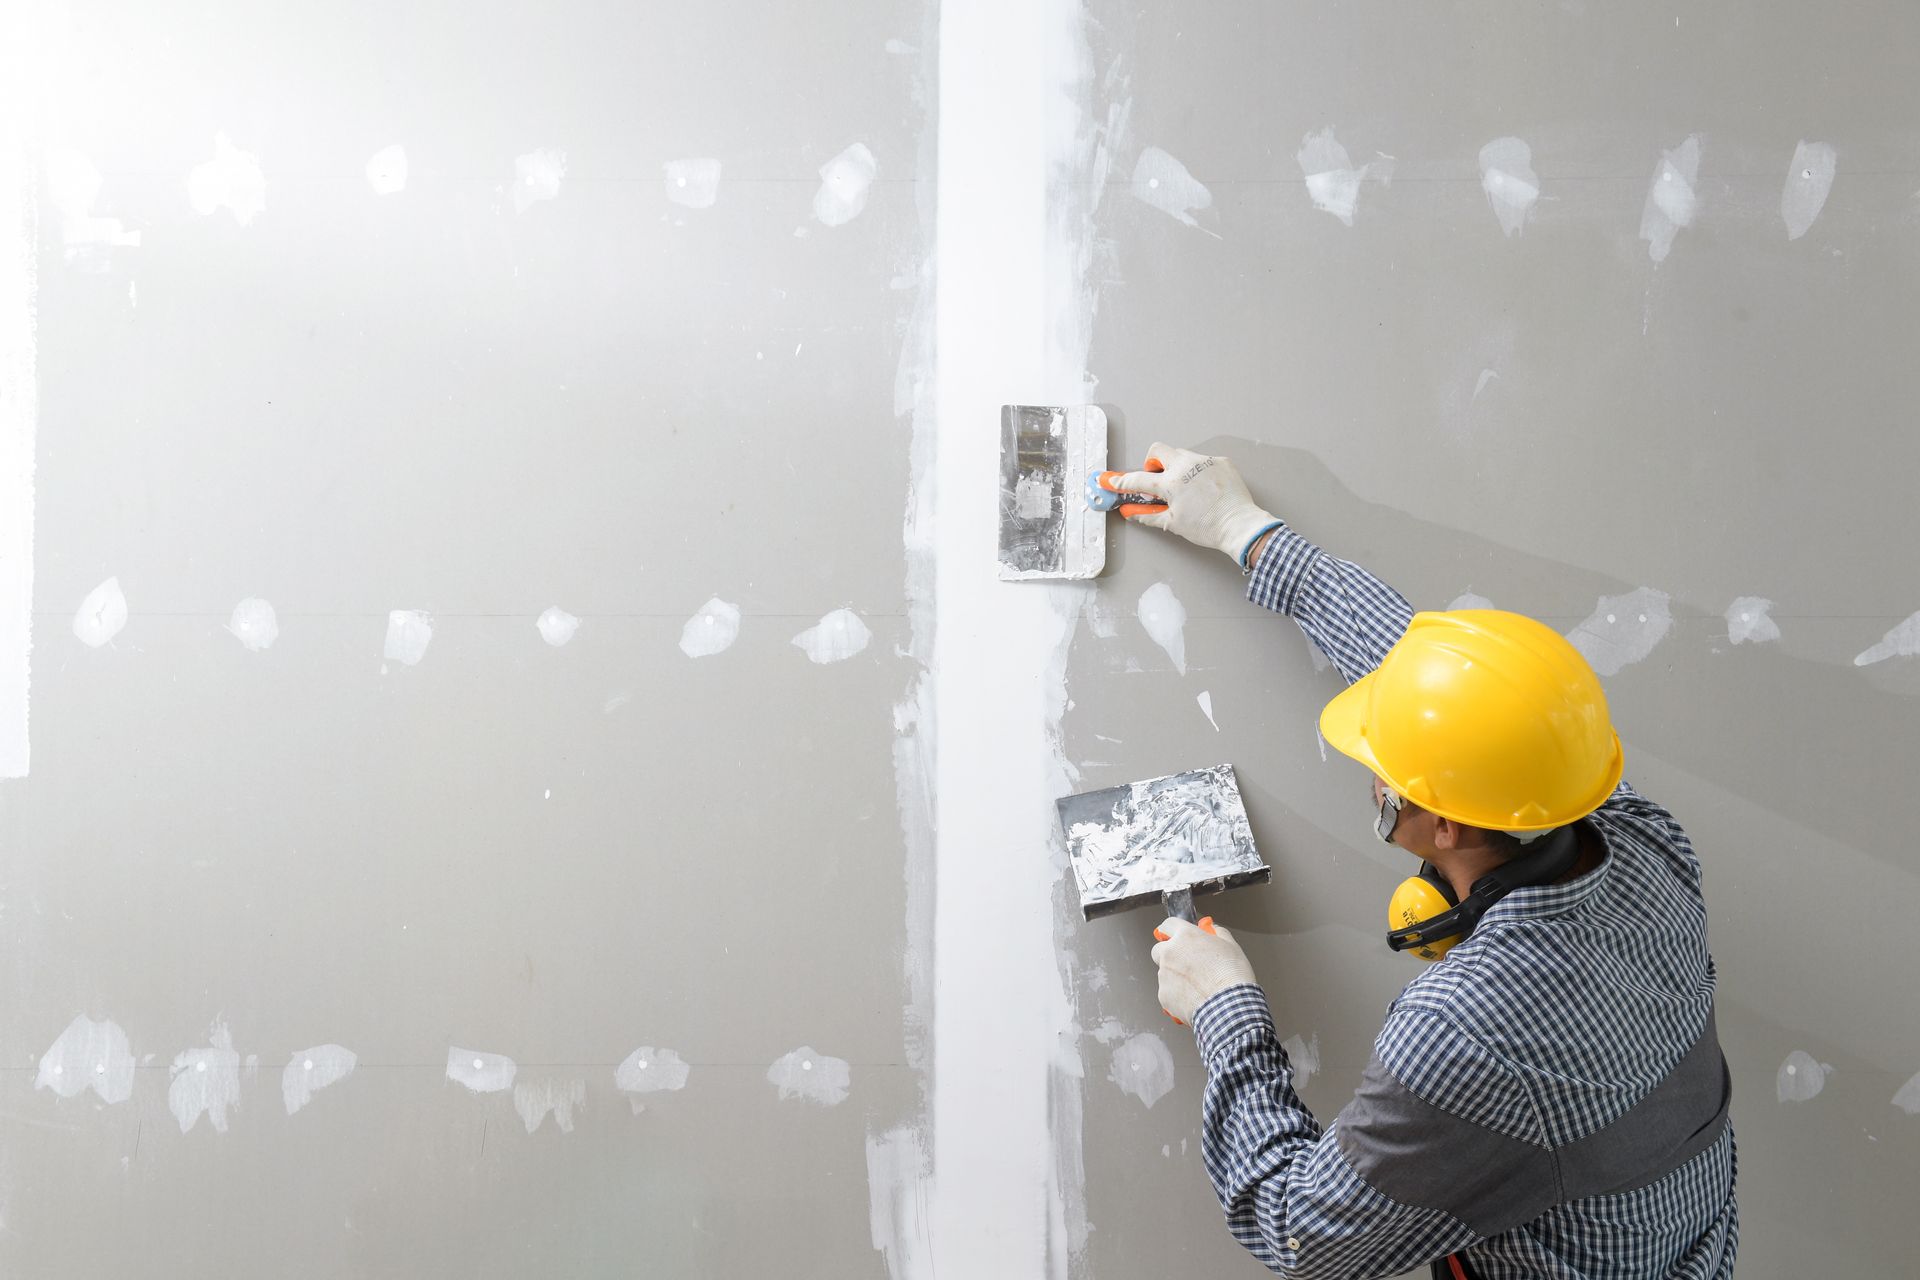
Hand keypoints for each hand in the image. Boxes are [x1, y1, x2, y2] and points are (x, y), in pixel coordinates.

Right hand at [1111, 443, 1279, 566]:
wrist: (1239, 525)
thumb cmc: (1208, 527)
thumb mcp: (1173, 523)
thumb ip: (1148, 515)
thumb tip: (1131, 513)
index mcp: (1171, 482)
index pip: (1138, 479)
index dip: (1121, 482)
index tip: (1111, 481)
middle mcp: (1186, 466)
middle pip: (1158, 451)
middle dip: (1153, 463)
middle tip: (1157, 481)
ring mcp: (1205, 461)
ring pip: (1182, 455)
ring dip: (1177, 468)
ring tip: (1185, 489)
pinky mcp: (1221, 462)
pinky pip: (1203, 461)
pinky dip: (1198, 472)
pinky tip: (1204, 489)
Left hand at [1151, 917, 1256, 1024]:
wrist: (1229, 1006)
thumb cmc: (1231, 977)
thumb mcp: (1231, 946)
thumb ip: (1218, 933)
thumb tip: (1214, 930)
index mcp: (1185, 936)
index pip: (1168, 925)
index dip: (1173, 930)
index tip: (1175, 934)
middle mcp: (1170, 953)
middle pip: (1159, 949)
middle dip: (1169, 954)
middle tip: (1186, 961)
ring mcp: (1164, 975)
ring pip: (1164, 972)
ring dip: (1175, 976)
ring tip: (1197, 985)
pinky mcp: (1164, 995)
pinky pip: (1167, 991)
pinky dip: (1177, 994)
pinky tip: (1194, 997)